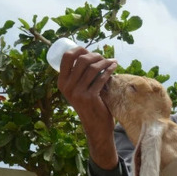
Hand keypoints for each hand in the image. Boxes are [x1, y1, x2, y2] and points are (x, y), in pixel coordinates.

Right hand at [57, 46, 118, 169]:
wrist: (95, 126)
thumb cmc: (89, 105)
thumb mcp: (77, 91)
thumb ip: (78, 78)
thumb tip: (88, 55)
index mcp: (62, 82)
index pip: (66, 57)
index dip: (78, 49)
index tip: (89, 50)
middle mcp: (67, 87)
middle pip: (81, 60)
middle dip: (95, 54)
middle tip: (103, 57)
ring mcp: (78, 92)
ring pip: (93, 68)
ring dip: (104, 61)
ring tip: (111, 61)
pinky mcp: (90, 97)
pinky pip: (101, 78)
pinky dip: (110, 69)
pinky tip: (114, 66)